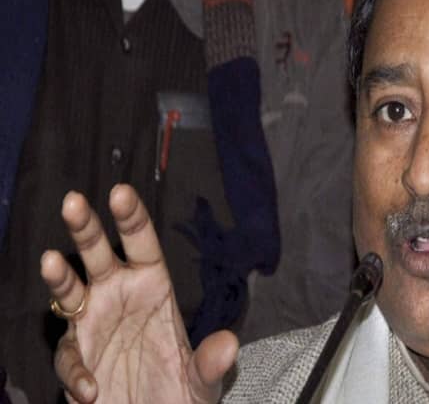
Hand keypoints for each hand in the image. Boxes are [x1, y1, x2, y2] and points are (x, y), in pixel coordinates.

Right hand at [40, 185, 237, 402]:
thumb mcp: (203, 380)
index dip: (132, 219)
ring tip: (52, 260)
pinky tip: (90, 388)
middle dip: (86, 228)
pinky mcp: (79, 356)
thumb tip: (229, 344)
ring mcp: (95, 324)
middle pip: (99, 255)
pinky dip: (76, 371)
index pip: (142, 245)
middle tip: (74, 202)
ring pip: (71, 292)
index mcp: (154, 288)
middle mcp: (120, 298)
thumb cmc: (181, 392)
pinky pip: (70, 356)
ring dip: (60, 277)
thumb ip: (212, 363)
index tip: (121, 193)